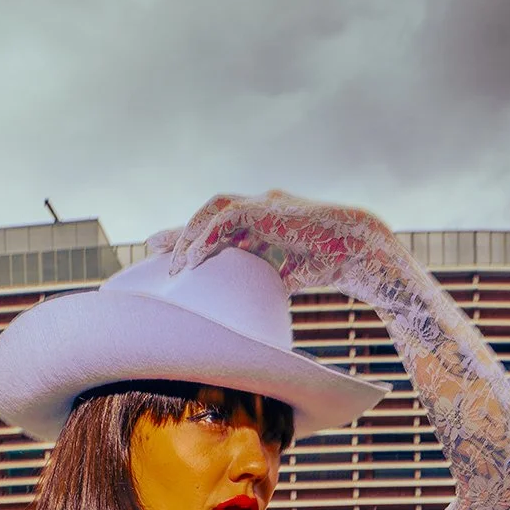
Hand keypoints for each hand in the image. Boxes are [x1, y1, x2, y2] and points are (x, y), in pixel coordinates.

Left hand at [147, 190, 404, 297]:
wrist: (356, 248)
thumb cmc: (333, 263)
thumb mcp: (294, 276)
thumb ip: (275, 280)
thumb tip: (259, 306)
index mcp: (267, 220)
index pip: (224, 227)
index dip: (199, 241)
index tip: (175, 258)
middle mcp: (262, 207)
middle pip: (211, 214)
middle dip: (182, 231)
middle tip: (154, 247)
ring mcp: (263, 204)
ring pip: (213, 211)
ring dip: (190, 234)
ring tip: (173, 262)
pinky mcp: (265, 208)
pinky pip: (225, 219)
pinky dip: (206, 238)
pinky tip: (192, 259)